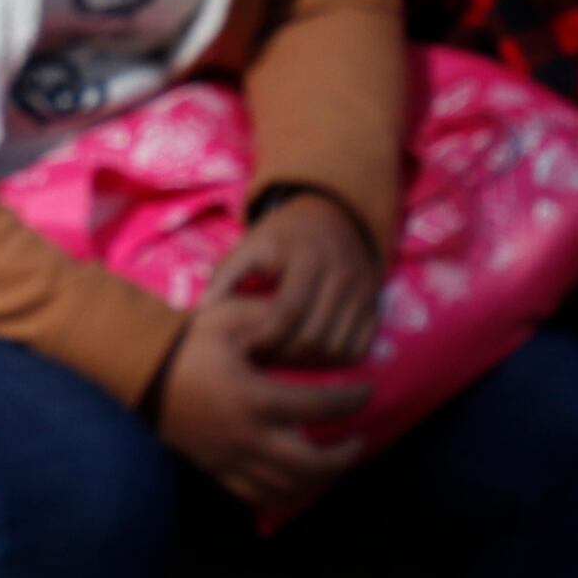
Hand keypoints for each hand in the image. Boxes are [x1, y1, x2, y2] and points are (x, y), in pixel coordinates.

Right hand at [152, 294, 370, 516]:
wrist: (138, 371)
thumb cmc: (185, 341)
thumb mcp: (228, 317)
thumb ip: (272, 320)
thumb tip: (309, 327)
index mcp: (255, 397)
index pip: (319, 405)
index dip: (351, 400)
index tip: (367, 392)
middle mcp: (247, 437)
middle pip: (310, 464)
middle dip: (343, 457)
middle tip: (359, 441)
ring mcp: (231, 459)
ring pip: (287, 488)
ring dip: (319, 480)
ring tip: (334, 463)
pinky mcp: (216, 469)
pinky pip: (257, 495)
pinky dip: (285, 494)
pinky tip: (297, 481)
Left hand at [214, 188, 381, 368]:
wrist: (332, 216)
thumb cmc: (283, 236)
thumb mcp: (252, 243)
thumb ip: (227, 274)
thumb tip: (203, 309)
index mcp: (308, 257)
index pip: (288, 311)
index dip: (263, 336)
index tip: (242, 345)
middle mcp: (342, 274)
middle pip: (315, 335)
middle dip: (283, 354)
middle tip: (259, 357)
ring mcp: (363, 291)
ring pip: (338, 347)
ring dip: (308, 362)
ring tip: (281, 357)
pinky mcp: (374, 305)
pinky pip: (358, 347)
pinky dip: (334, 359)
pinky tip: (309, 354)